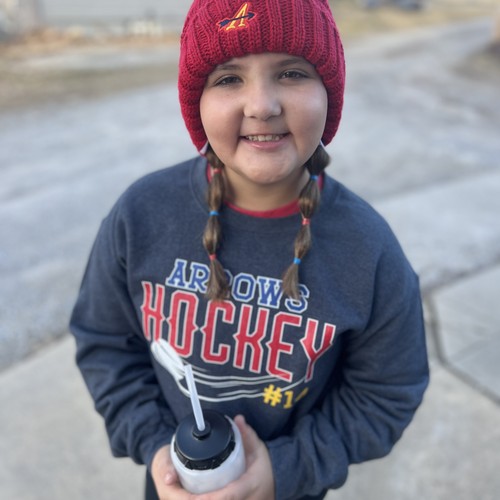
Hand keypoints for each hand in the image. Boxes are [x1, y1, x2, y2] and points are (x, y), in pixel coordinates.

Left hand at [151, 416, 274, 499]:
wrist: (276, 485)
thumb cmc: (265, 467)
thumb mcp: (258, 448)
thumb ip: (247, 434)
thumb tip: (238, 419)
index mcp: (249, 485)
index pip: (228, 495)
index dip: (209, 498)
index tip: (193, 497)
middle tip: (175, 490)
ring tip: (177, 493)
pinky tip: (188, 497)